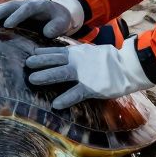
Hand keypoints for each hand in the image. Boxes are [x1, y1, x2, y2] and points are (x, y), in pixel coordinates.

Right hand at [0, 0, 82, 38]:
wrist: (57, 11)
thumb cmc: (60, 18)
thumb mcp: (63, 22)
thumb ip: (57, 26)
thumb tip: (47, 33)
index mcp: (39, 5)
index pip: (26, 9)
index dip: (17, 16)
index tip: (8, 24)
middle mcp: (27, 2)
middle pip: (12, 5)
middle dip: (0, 12)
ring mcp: (20, 5)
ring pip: (5, 6)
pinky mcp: (15, 10)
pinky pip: (2, 10)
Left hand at [26, 40, 152, 109]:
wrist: (129, 66)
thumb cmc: (112, 60)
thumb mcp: (92, 53)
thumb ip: (79, 56)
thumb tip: (69, 58)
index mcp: (78, 53)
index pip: (56, 52)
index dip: (43, 53)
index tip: (32, 55)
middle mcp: (78, 61)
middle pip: (54, 61)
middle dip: (39, 63)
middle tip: (26, 65)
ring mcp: (84, 74)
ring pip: (61, 74)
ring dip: (46, 76)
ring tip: (32, 80)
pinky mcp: (92, 87)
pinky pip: (76, 93)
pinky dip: (66, 99)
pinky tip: (56, 105)